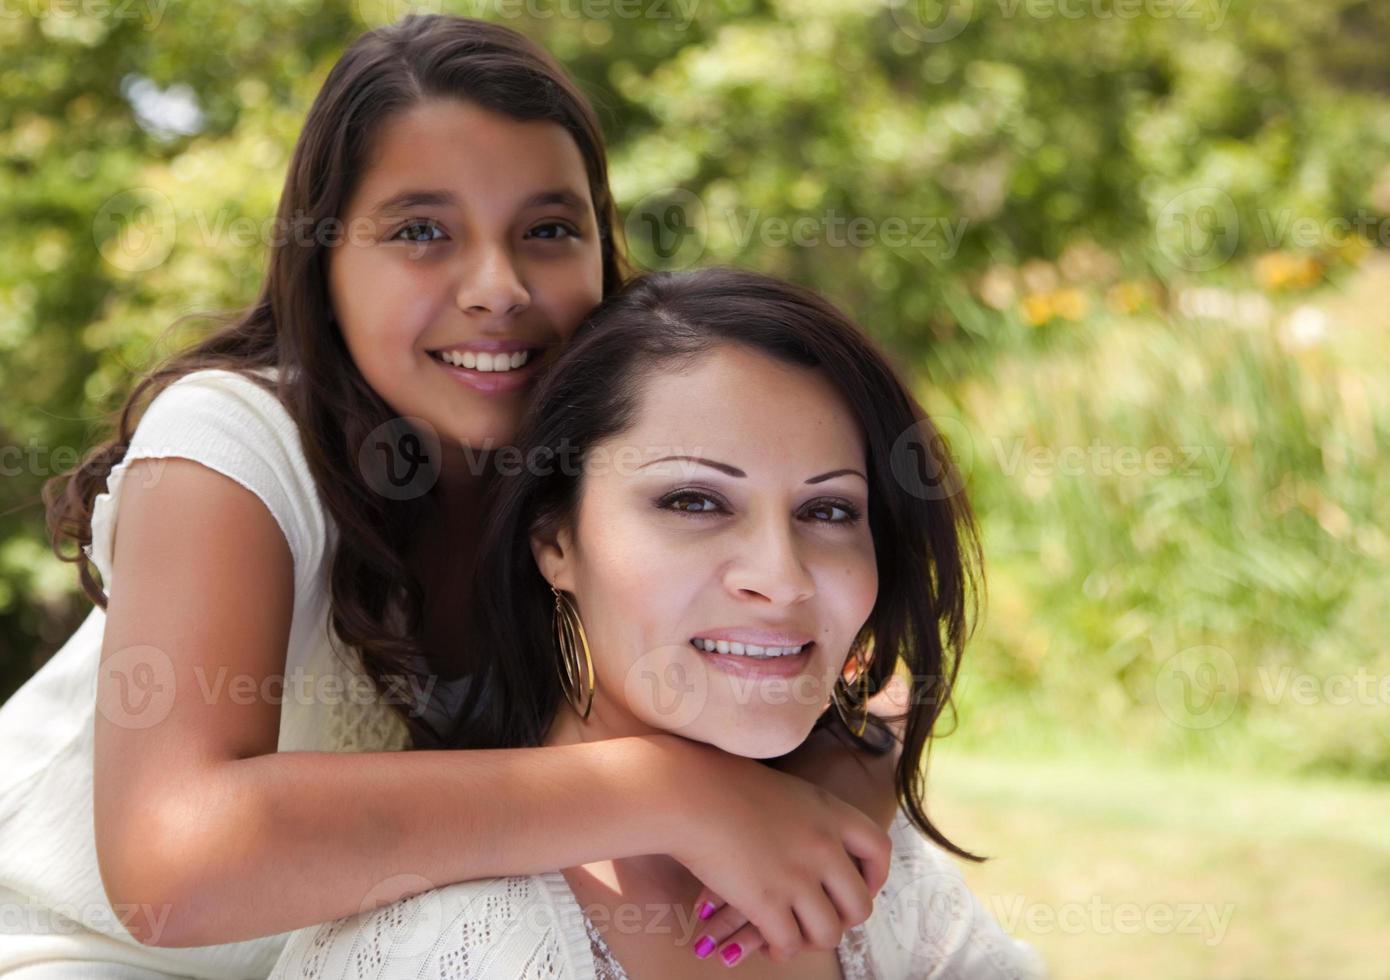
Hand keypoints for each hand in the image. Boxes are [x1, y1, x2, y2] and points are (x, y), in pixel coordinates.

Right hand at [684, 672, 910, 963]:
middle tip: (818, 919)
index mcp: (830, 813)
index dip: (874, 877)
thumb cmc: (721, 784)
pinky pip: (789, 943)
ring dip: (810, 940)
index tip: (856, 887)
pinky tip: (767, 942)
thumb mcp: (783, 790)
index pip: (880, 851)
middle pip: (860, 905)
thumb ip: (808, 817)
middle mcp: (823, 847)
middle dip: (842, 920)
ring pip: (828, 933)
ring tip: (792, 934)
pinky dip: (780, 948)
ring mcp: (797, 877)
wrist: (686, 792)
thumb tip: (816, 842)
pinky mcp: (766, 903)